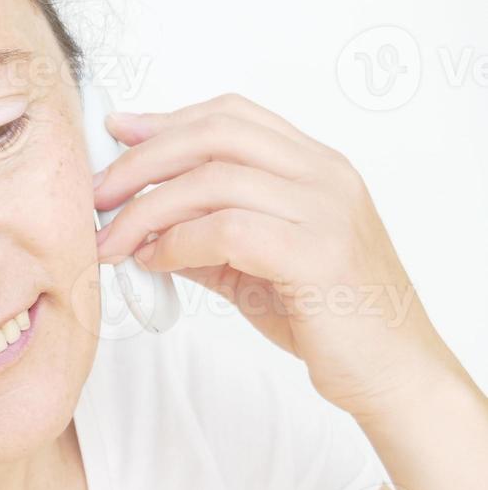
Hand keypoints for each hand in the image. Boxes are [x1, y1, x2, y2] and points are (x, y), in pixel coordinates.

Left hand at [92, 92, 458, 420]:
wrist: (392, 372)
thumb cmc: (327, 317)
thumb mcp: (255, 264)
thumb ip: (205, 234)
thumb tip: (139, 223)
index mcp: (315, 166)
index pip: (232, 117)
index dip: (167, 120)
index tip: (118, 132)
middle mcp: (324, 176)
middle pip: (214, 136)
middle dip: (142, 161)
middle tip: (96, 194)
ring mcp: (326, 211)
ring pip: (214, 180)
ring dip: (146, 210)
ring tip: (111, 242)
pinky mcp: (318, 256)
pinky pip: (227, 230)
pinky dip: (177, 243)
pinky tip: (153, 263)